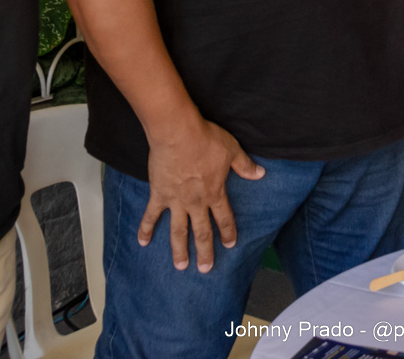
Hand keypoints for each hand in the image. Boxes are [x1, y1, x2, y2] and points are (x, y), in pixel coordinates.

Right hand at [142, 117, 264, 271]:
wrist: (178, 133)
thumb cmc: (206, 140)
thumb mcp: (232, 150)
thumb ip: (245, 166)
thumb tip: (260, 174)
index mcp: (215, 193)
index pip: (224, 218)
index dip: (228, 232)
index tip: (230, 244)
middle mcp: (196, 202)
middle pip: (202, 232)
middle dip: (205, 251)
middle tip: (205, 269)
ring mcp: (176, 201)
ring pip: (178, 231)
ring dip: (179, 250)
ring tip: (180, 266)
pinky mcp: (159, 194)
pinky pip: (151, 215)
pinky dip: (146, 229)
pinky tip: (143, 242)